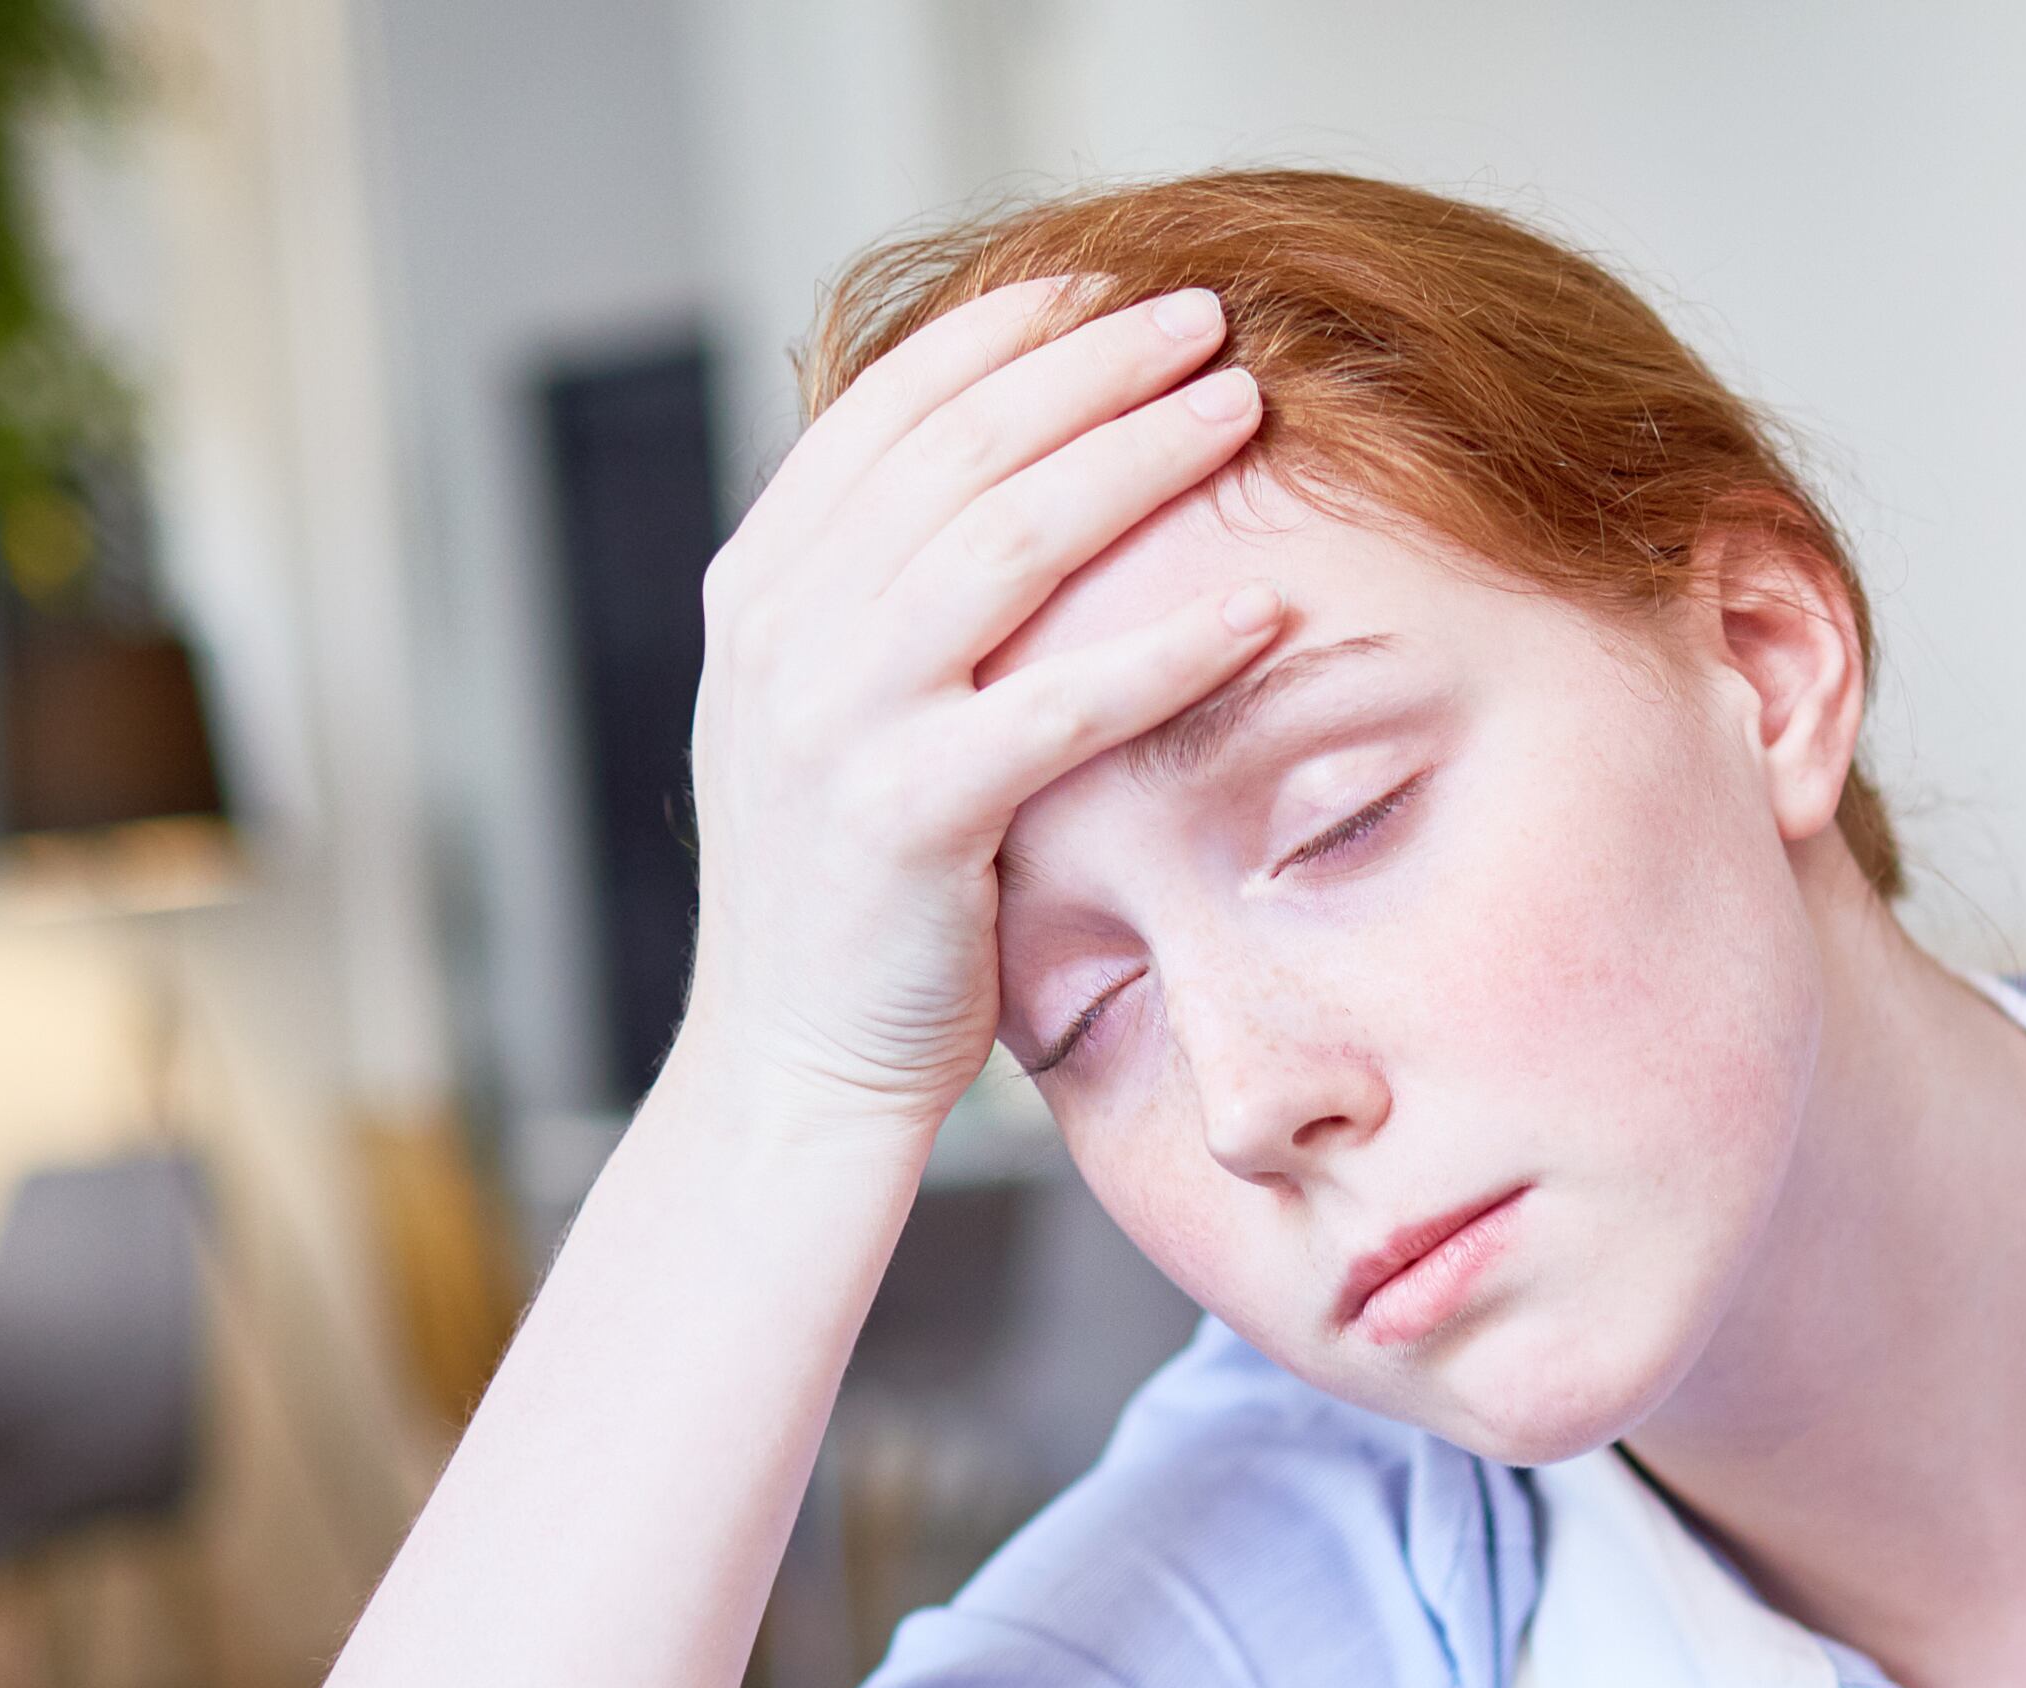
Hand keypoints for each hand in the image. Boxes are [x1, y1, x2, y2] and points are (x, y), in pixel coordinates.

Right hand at [677, 274, 1286, 1130]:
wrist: (794, 1063)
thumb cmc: (852, 891)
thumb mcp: (829, 709)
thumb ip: (883, 594)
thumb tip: (999, 474)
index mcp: (759, 586)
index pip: (888, 407)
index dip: (1009, 331)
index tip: (1111, 285)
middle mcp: (780, 634)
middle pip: (961, 447)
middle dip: (1096, 365)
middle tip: (1209, 316)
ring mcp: (832, 722)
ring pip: (1006, 540)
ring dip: (1139, 459)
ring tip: (1244, 408)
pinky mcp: (907, 817)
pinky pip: (1060, 705)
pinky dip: (1168, 647)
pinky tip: (1265, 608)